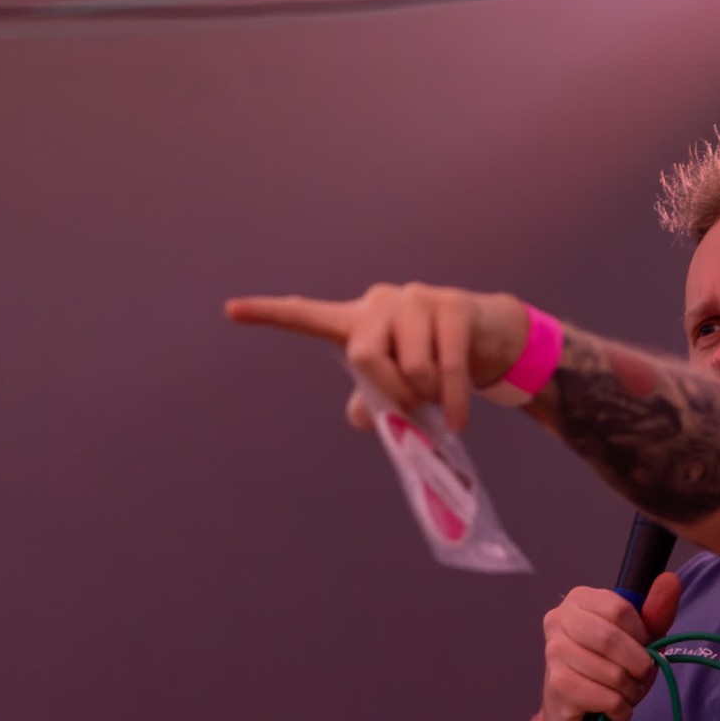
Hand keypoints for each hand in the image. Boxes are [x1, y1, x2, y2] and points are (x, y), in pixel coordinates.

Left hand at [225, 283, 528, 431]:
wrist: (488, 338)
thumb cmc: (432, 362)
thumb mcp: (398, 384)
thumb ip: (372, 399)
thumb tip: (360, 419)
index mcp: (359, 321)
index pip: (308, 317)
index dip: (268, 314)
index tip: (230, 310)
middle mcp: (381, 302)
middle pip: (364, 356)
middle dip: (391, 390)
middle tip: (412, 404)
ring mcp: (418, 299)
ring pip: (412, 367)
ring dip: (427, 396)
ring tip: (439, 396)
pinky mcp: (454, 306)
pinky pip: (446, 369)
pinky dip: (451, 404)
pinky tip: (458, 421)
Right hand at [538, 573, 682, 720]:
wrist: (570, 708)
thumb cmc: (606, 667)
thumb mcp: (637, 638)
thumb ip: (655, 611)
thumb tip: (670, 580)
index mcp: (579, 599)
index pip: (620, 609)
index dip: (641, 634)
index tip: (643, 646)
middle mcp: (559, 620)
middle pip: (611, 639)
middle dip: (638, 663)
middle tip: (641, 674)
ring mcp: (553, 652)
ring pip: (612, 673)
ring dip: (632, 690)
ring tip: (627, 692)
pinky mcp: (557, 685)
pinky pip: (605, 698)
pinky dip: (621, 708)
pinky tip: (615, 708)